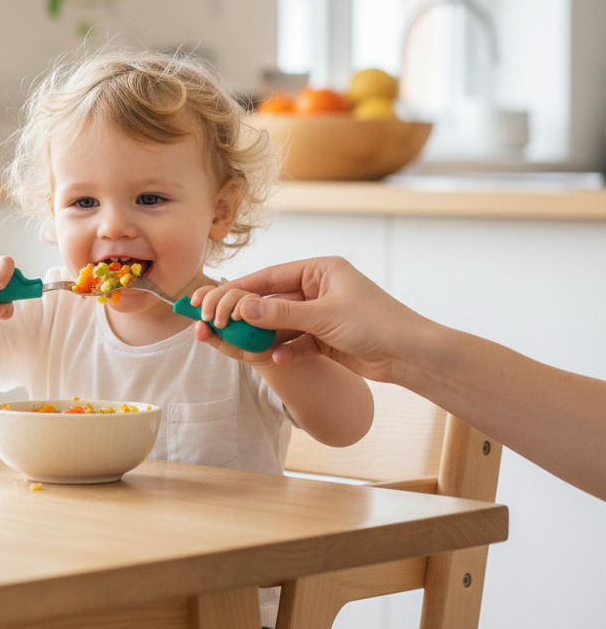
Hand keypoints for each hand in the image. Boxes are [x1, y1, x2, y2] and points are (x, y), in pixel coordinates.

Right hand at [196, 256, 432, 384]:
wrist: (413, 356)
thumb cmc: (376, 324)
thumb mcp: (323, 316)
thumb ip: (280, 313)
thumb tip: (241, 308)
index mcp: (321, 270)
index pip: (271, 277)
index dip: (241, 289)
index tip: (215, 300)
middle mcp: (320, 289)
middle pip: (273, 300)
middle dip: (248, 315)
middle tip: (219, 324)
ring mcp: (323, 314)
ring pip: (282, 324)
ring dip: (265, 336)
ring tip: (242, 346)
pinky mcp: (327, 339)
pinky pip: (298, 342)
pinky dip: (287, 350)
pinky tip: (278, 358)